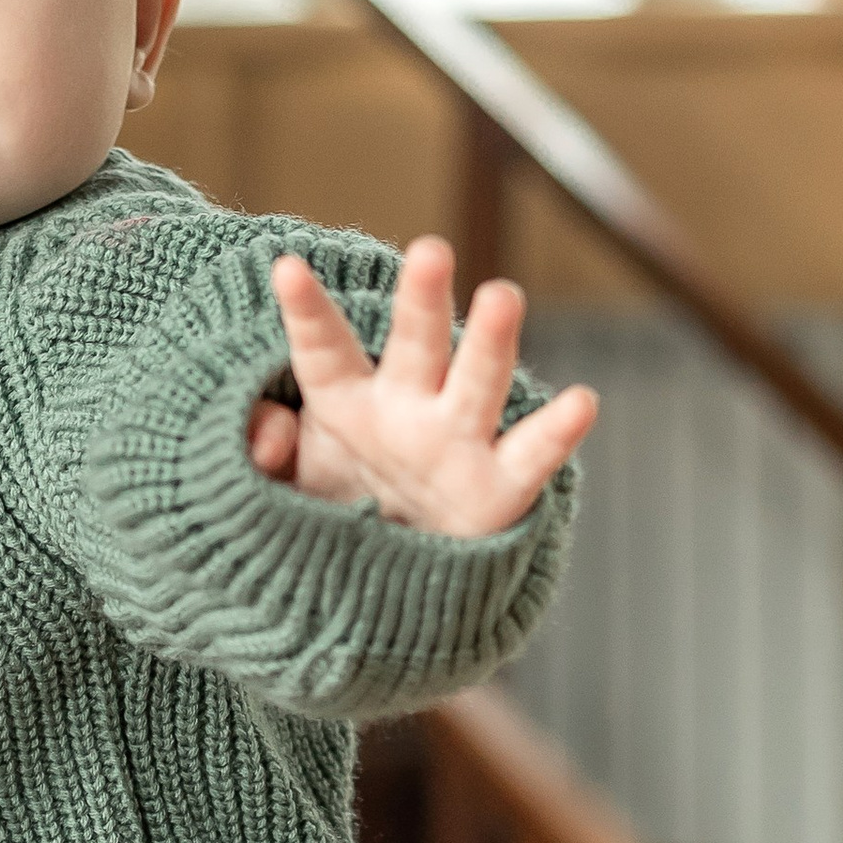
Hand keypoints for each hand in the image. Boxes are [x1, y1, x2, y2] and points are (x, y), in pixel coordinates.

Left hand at [245, 234, 596, 534]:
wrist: (385, 592)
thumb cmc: (333, 518)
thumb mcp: (280, 489)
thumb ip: (262, 454)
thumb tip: (266, 428)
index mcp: (346, 401)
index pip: (324, 349)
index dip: (306, 312)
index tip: (284, 269)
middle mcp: (407, 409)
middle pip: (415, 344)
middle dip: (422, 299)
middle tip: (428, 250)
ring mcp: (457, 443)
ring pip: (476, 385)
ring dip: (490, 343)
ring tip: (502, 298)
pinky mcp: (498, 491)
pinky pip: (530, 458)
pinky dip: (555, 433)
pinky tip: (580, 402)